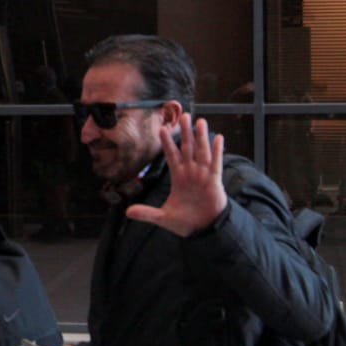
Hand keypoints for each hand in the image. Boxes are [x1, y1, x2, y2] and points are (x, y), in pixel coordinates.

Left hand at [125, 115, 226, 236]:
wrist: (203, 229)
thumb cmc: (185, 221)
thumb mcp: (163, 218)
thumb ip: (147, 213)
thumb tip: (127, 212)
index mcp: (178, 178)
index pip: (172, 156)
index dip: (167, 143)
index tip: (162, 129)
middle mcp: (191, 173)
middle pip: (187, 148)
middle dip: (186, 132)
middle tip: (184, 115)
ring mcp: (203, 175)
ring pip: (202, 152)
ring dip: (201, 137)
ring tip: (200, 121)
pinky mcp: (214, 181)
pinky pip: (216, 163)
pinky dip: (217, 151)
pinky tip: (218, 138)